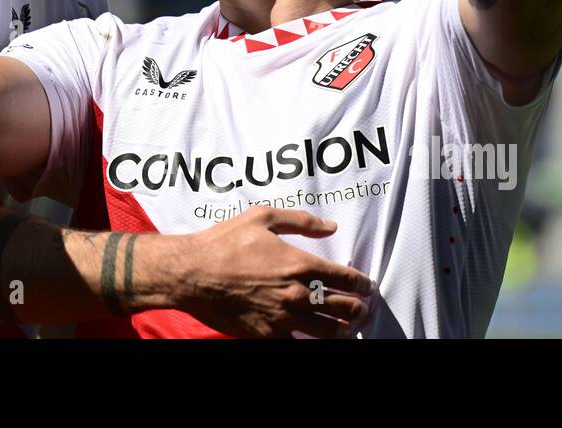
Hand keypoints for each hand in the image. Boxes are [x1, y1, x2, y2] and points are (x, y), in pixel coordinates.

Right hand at [176, 206, 373, 337]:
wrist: (193, 273)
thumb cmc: (225, 242)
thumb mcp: (263, 217)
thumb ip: (301, 221)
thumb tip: (330, 226)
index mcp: (300, 264)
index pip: (345, 278)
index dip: (361, 283)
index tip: (367, 286)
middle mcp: (298, 294)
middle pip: (343, 308)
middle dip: (358, 309)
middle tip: (362, 309)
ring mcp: (284, 318)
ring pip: (328, 331)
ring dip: (343, 329)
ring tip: (347, 328)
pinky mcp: (268, 335)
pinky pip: (299, 344)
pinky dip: (311, 342)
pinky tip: (314, 338)